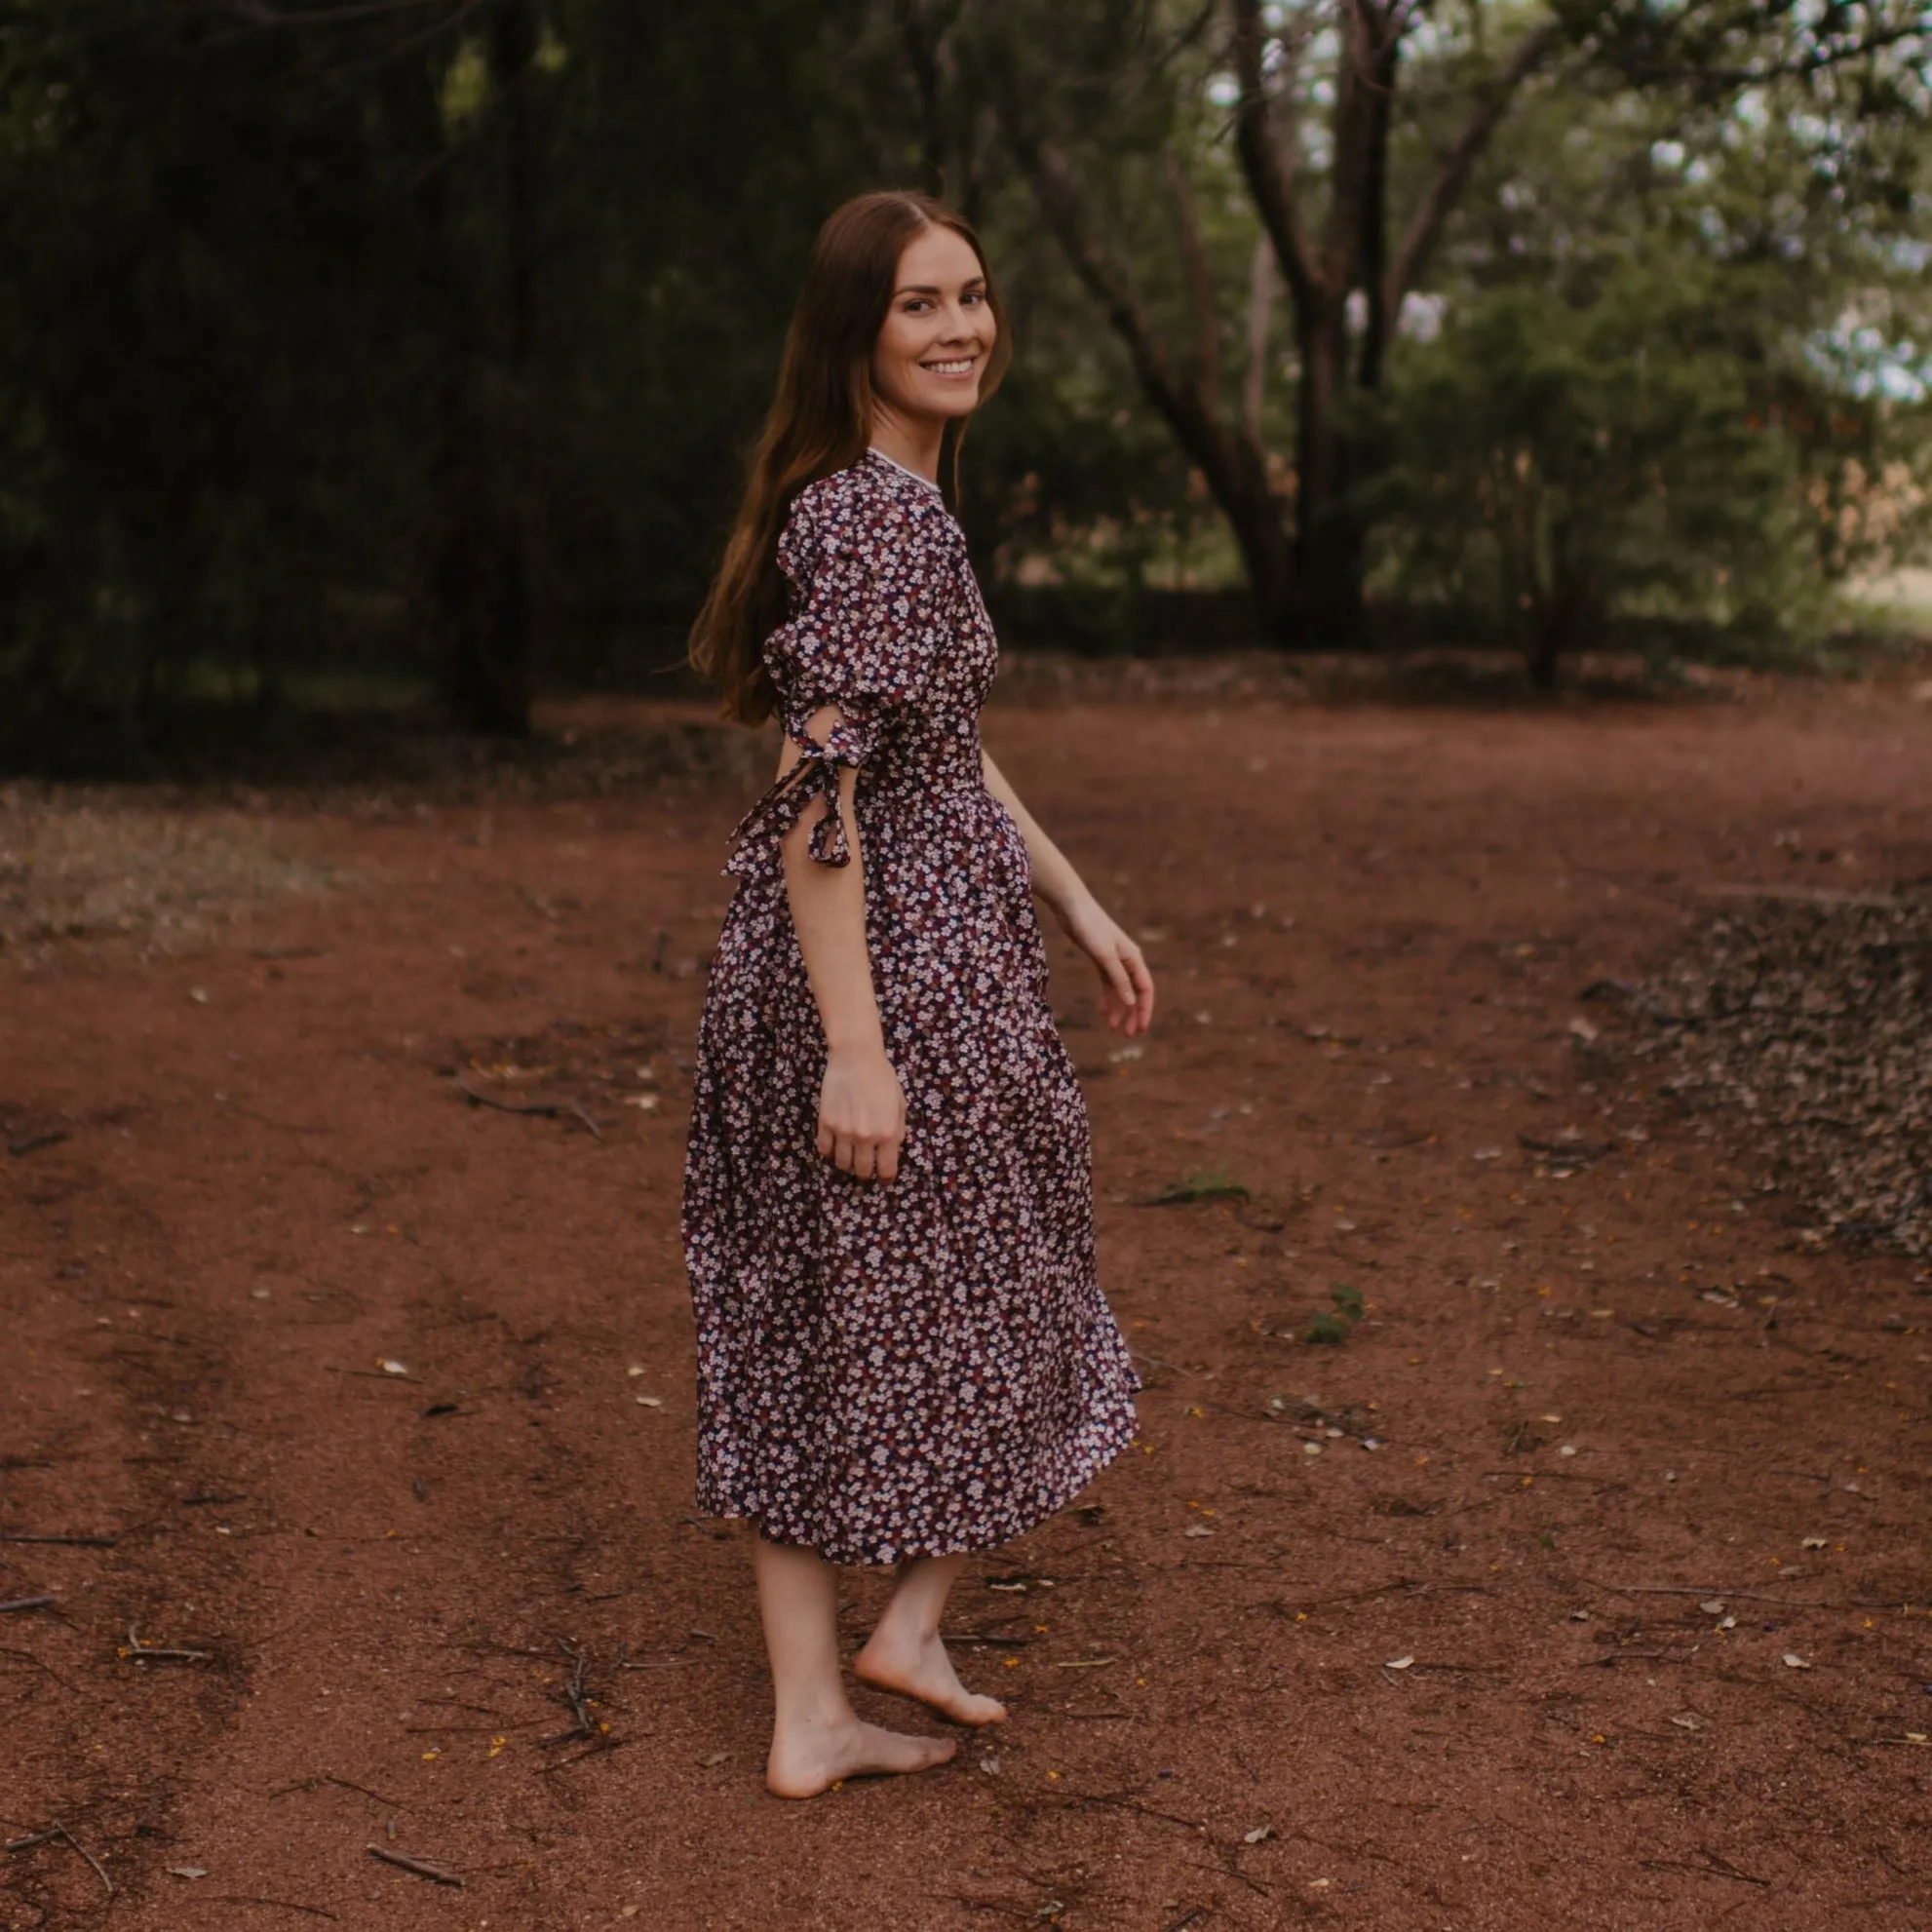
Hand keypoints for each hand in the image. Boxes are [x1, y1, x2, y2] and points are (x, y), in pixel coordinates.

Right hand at [817, 1041, 906, 1180]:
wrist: (856, 1057)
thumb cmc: (882, 1078)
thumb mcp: (900, 1104)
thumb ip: (897, 1129)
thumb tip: (893, 1148)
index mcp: (888, 1133)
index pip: (886, 1170)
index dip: (886, 1178)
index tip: (884, 1179)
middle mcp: (865, 1137)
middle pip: (863, 1171)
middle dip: (866, 1173)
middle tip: (866, 1167)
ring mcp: (843, 1132)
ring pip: (842, 1164)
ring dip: (847, 1164)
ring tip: (850, 1156)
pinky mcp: (825, 1123)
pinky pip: (824, 1149)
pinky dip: (829, 1152)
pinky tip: (834, 1146)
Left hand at [1056, 894, 1154, 1036]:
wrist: (1071, 906)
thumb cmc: (1090, 927)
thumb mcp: (1105, 956)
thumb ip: (1119, 979)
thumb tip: (1132, 1003)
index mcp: (1133, 958)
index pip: (1145, 989)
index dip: (1144, 1010)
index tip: (1140, 1029)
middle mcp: (1127, 960)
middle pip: (1135, 992)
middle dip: (1134, 1014)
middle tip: (1128, 1035)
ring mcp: (1114, 959)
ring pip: (1122, 990)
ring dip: (1120, 1009)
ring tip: (1114, 1028)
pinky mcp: (1100, 958)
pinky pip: (1108, 983)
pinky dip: (1107, 998)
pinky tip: (1103, 1012)